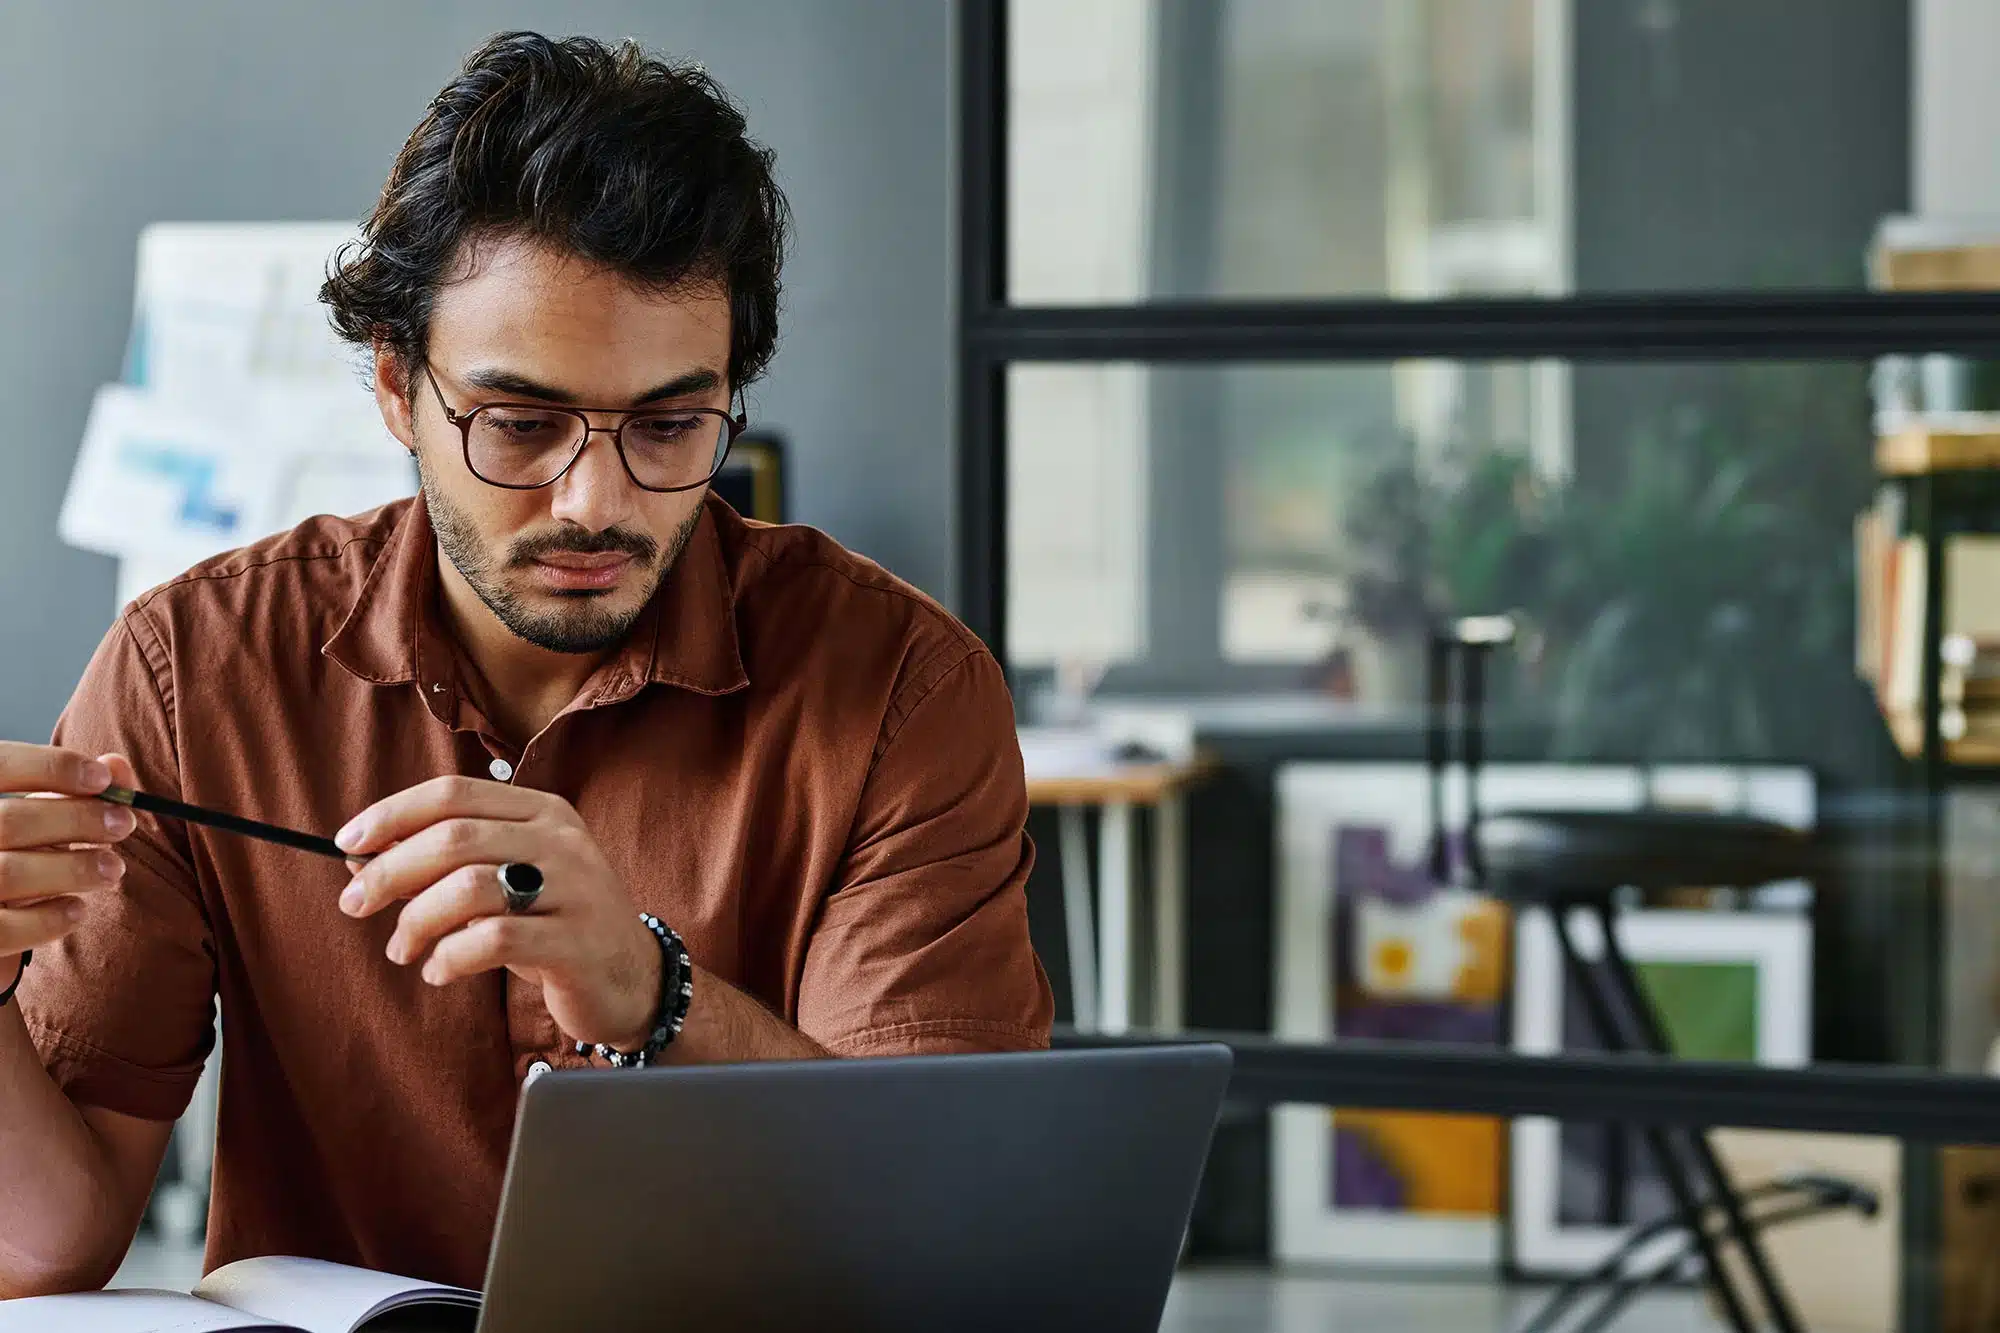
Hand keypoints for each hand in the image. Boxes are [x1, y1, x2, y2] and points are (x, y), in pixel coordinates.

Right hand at [0, 745, 137, 961]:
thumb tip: (117, 765)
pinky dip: (49, 919)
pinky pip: (7, 930)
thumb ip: (75, 791)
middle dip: (78, 820)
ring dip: (74, 869)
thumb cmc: (15, 853)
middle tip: (122, 825)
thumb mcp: (39, 817)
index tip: (103, 778)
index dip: (53, 767)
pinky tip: (76, 909)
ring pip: (9, 873)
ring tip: (112, 868)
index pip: (0, 765)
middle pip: (10, 821)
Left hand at [334, 777, 661, 1051]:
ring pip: (468, 887)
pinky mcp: (576, 941)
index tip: (346, 843)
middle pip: (454, 837)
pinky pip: (493, 940)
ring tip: (403, 949)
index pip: (454, 793)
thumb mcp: (503, 882)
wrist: (632, 978)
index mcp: (542, 811)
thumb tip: (356, 855)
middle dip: (389, 871)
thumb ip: (440, 864)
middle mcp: (562, 841)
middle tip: (355, 904)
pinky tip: (440, 971)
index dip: (392, 813)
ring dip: (416, 921)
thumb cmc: (553, 925)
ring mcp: (575, 889)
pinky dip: (450, 958)